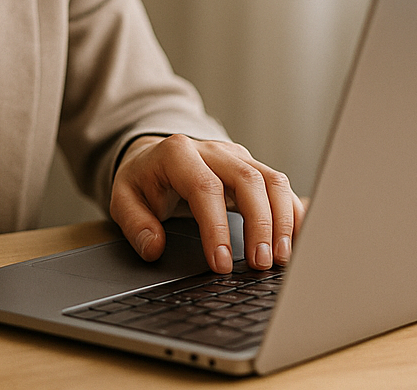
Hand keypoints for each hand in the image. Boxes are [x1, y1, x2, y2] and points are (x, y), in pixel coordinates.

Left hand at [110, 134, 304, 274]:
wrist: (155, 156)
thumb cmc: (144, 180)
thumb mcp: (123, 198)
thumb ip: (135, 223)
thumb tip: (153, 247)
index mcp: (179, 154)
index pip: (205, 189)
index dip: (217, 228)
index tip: (221, 263)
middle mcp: (214, 151)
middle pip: (249, 180)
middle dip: (260, 224)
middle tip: (260, 264)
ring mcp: (238, 158)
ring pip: (272, 180)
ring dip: (282, 220)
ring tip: (280, 258)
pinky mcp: (254, 169)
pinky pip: (282, 188)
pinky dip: (293, 213)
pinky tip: (293, 242)